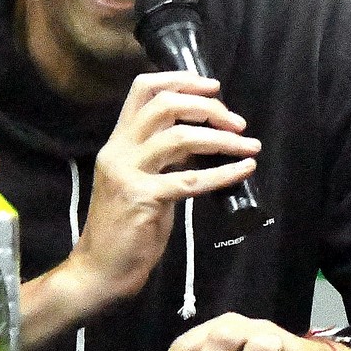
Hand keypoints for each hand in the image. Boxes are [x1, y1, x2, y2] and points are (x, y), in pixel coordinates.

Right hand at [67, 71, 259, 308]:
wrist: (100, 270)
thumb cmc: (126, 226)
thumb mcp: (142, 179)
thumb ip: (164, 156)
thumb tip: (202, 136)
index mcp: (118, 141)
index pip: (142, 89)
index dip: (180, 79)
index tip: (212, 86)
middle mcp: (119, 150)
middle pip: (164, 105)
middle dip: (207, 107)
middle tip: (237, 122)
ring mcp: (128, 174)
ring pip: (180, 137)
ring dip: (223, 139)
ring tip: (250, 145)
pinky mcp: (143, 199)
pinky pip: (191, 180)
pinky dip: (224, 173)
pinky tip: (244, 170)